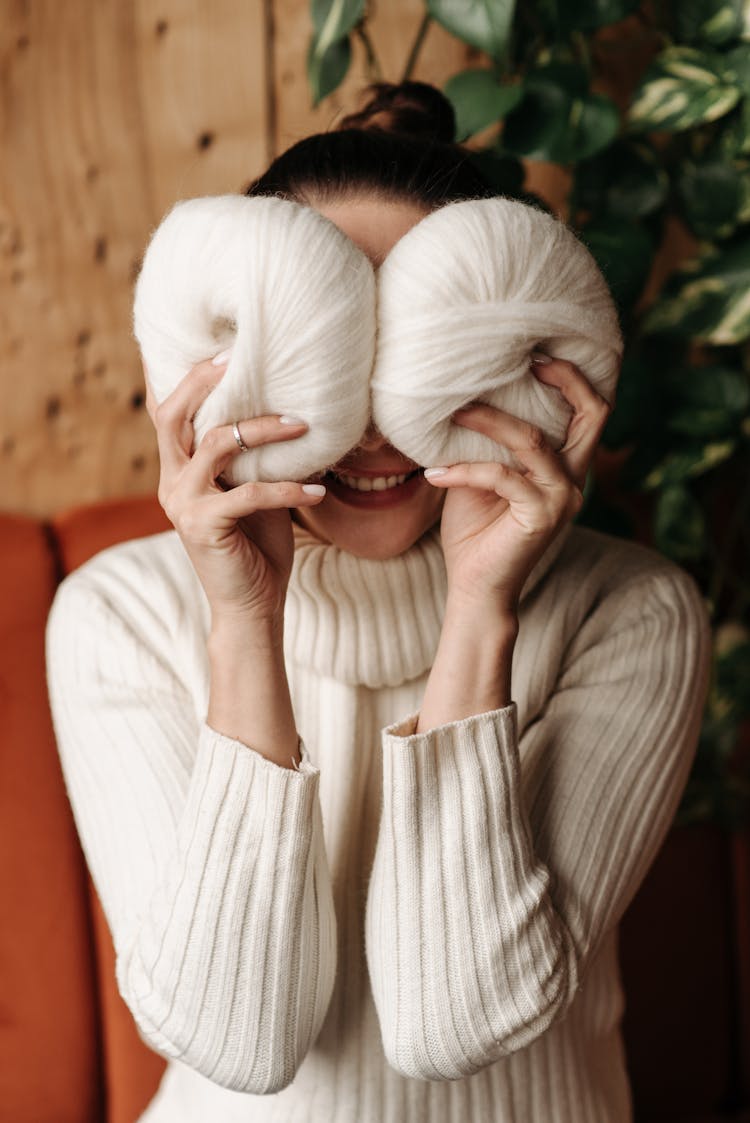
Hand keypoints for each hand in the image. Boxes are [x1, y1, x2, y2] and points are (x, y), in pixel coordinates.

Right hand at [149, 355, 325, 625]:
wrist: (251, 606)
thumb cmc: (258, 546)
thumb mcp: (254, 491)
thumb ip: (253, 457)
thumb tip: (290, 409)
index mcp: (178, 469)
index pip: (167, 411)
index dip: (184, 375)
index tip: (219, 345)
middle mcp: (171, 482)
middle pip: (174, 414)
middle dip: (207, 380)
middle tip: (242, 358)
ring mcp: (183, 504)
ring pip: (216, 443)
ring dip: (263, 428)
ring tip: (303, 424)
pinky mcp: (204, 527)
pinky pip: (249, 493)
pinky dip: (288, 487)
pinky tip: (320, 488)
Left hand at [424, 357, 612, 613]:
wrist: (476, 587)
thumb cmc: (474, 529)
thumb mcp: (481, 473)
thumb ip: (489, 440)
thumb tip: (463, 391)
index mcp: (566, 465)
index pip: (592, 410)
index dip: (573, 375)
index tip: (534, 353)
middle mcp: (574, 479)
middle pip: (594, 413)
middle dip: (563, 378)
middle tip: (524, 359)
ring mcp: (563, 498)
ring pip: (533, 439)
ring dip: (488, 420)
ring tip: (451, 413)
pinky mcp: (541, 516)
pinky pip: (502, 476)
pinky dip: (464, 470)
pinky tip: (434, 473)